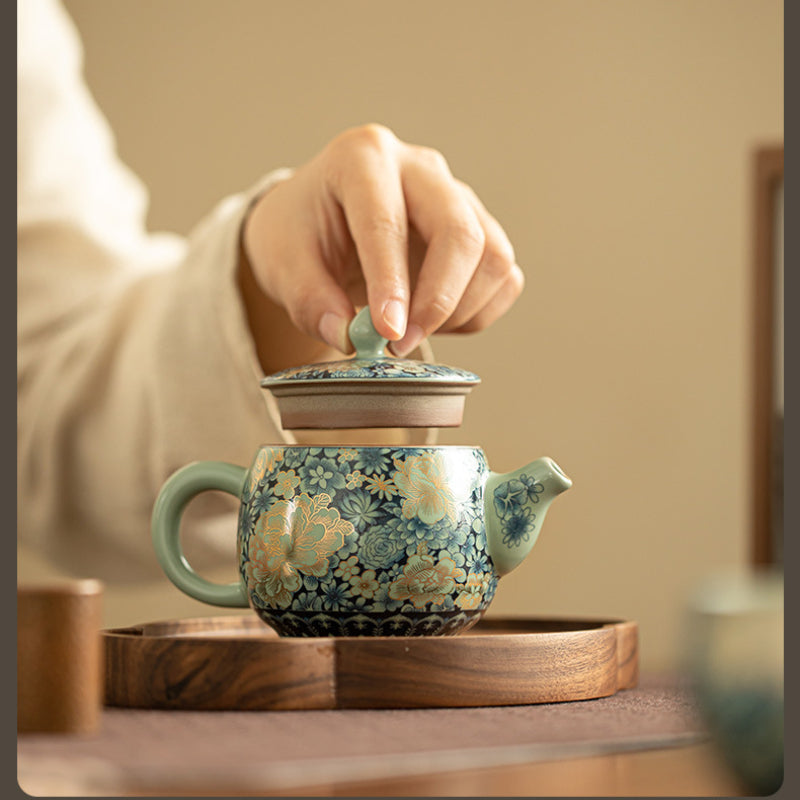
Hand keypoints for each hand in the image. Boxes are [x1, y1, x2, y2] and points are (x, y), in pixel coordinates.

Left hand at [239, 124, 523, 372]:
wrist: (320, 224)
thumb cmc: (300, 233)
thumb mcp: (281, 262)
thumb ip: (308, 300)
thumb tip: (348, 335)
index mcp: (363, 158)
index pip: (385, 221)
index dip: (390, 282)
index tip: (387, 333)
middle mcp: (420, 169)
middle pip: (459, 230)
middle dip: (437, 299)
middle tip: (402, 343)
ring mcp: (458, 197)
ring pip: (493, 256)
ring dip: (460, 310)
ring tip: (411, 332)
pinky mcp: (480, 230)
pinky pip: (503, 278)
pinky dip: (476, 313)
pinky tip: (433, 321)